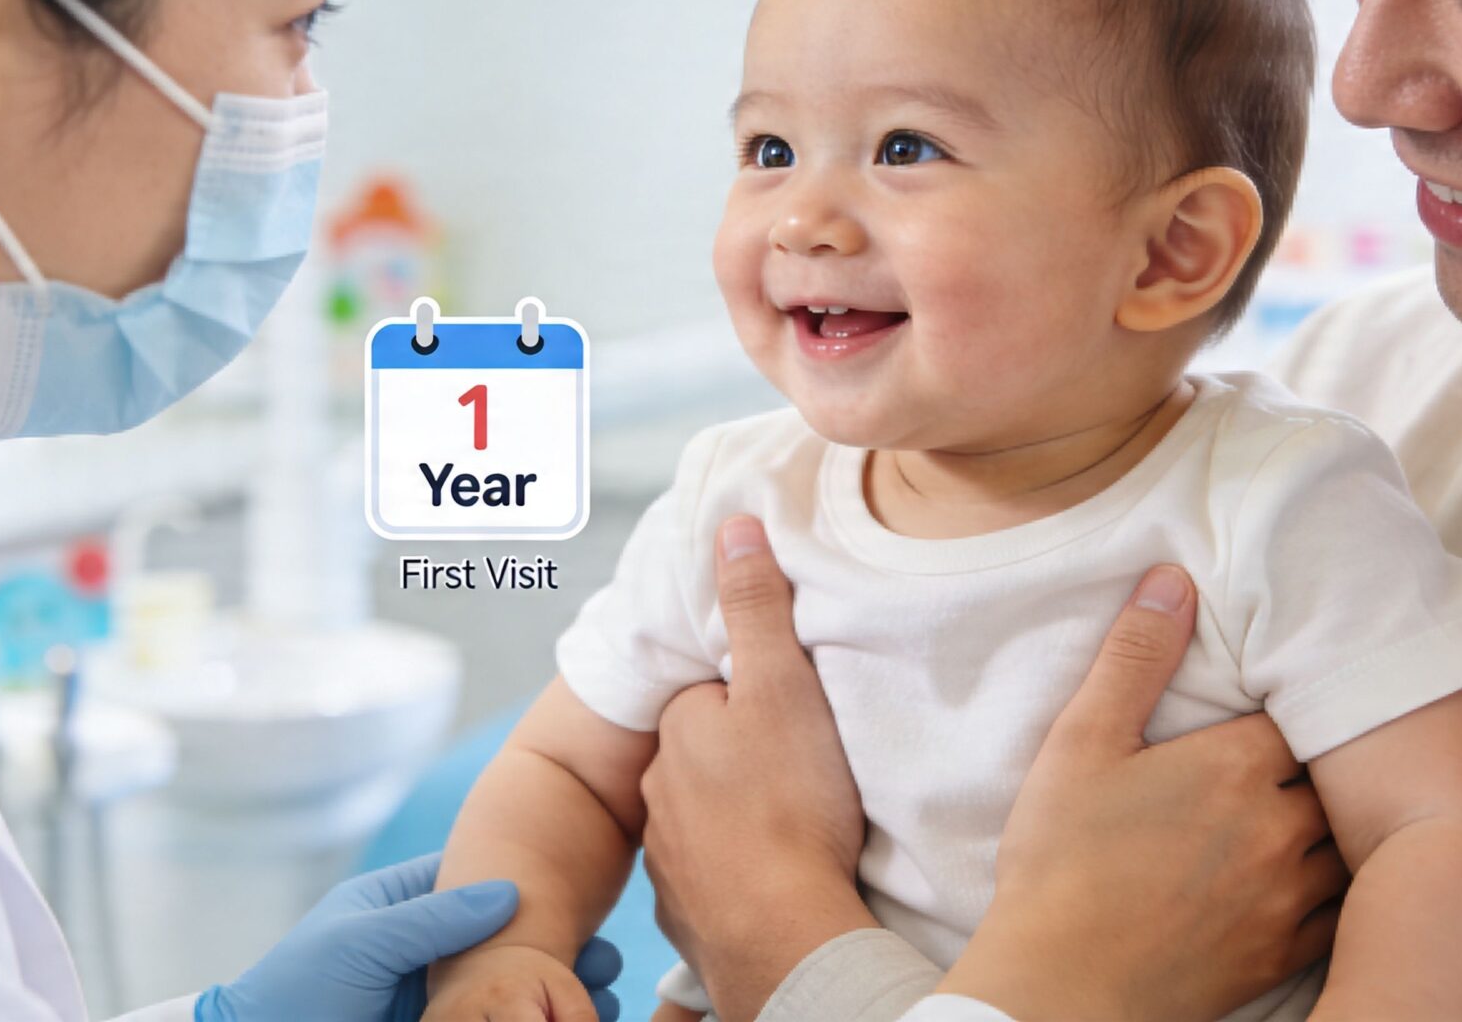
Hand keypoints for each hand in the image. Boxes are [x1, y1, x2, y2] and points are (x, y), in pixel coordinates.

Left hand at [197, 853, 624, 1021]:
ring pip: (509, 990)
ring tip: (605, 1002)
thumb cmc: (294, 988)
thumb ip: (433, 917)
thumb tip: (509, 891)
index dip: (533, 895)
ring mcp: (436, 998)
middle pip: (509, 942)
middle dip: (562, 953)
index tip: (582, 908)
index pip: (479, 886)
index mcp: (404, 906)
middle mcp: (427, 950)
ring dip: (558, 995)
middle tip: (608, 964)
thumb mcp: (360, 941)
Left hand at [638, 516, 877, 1019]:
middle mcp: (659, 790)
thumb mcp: (783, 688)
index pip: (711, 695)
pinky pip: (712, 877)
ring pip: (704, 817)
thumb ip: (757, 609)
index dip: (754, 697)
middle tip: (802, 771)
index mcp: (679, 730)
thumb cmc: (788, 806)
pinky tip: (774, 877)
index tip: (793, 713)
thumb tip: (732, 526)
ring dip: (739, 817)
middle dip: (742, 758)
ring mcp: (668, 856)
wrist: (781, 935)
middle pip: (705, 756)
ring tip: (795, 826)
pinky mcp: (687, 912)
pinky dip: (737, 874)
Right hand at [941, 565, 1346, 1021]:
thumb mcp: (1081, 743)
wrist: (1063, 986)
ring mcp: (1286, 896)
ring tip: (1331, 804)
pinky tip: (1324, 879)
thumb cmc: (1063, 863)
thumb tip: (1174, 580)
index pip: (1302, 714)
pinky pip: (1343, 914)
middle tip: (1318, 743)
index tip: (1287, 693)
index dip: (1296, 701)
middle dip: (1329, 758)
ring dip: (1343, 822)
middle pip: (1337, 776)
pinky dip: (1344, 891)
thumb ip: (1134, 659)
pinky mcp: (1281, 952)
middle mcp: (1277, 828)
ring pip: (1350, 844)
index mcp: (1233, 767)